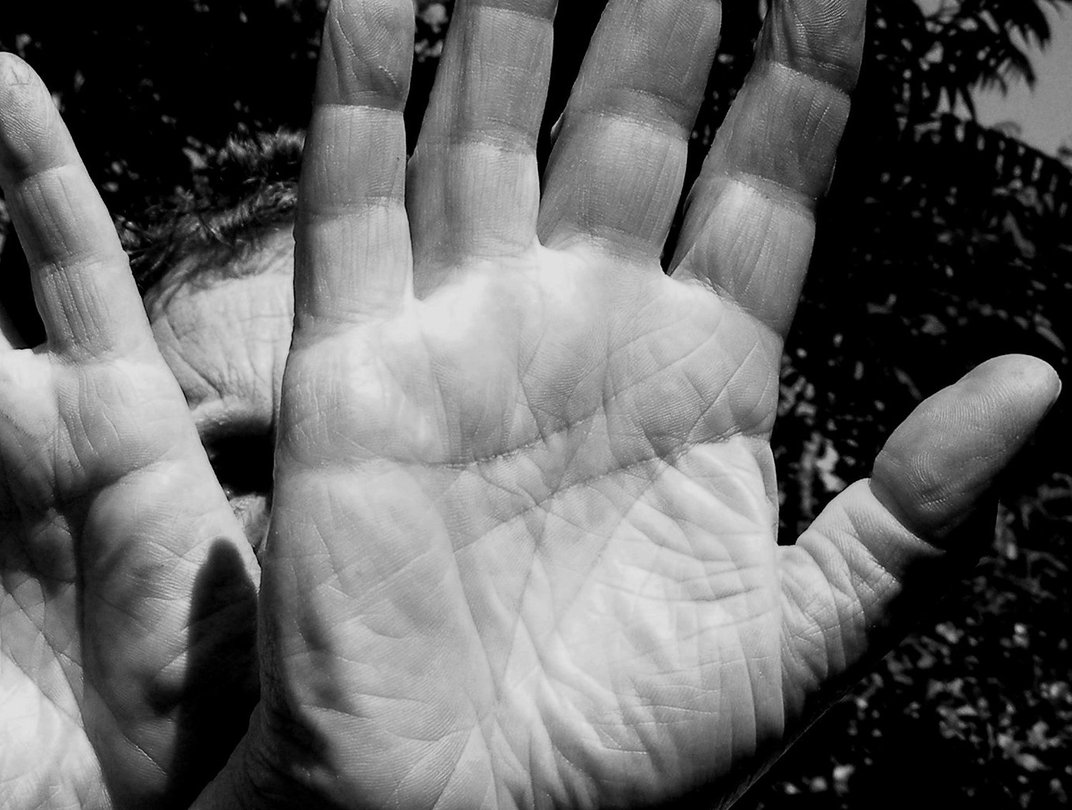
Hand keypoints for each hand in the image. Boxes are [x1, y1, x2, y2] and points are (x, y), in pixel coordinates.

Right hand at [199, 0, 1059, 805]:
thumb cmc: (624, 749)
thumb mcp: (800, 634)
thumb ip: (911, 506)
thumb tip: (1042, 379)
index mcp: (703, 372)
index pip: (768, 179)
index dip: (809, 70)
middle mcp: (582, 321)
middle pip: (631, 117)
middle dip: (666, 2)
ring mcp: (463, 326)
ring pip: (491, 126)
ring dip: (517, 13)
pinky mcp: (351, 358)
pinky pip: (354, 196)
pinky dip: (362, 88)